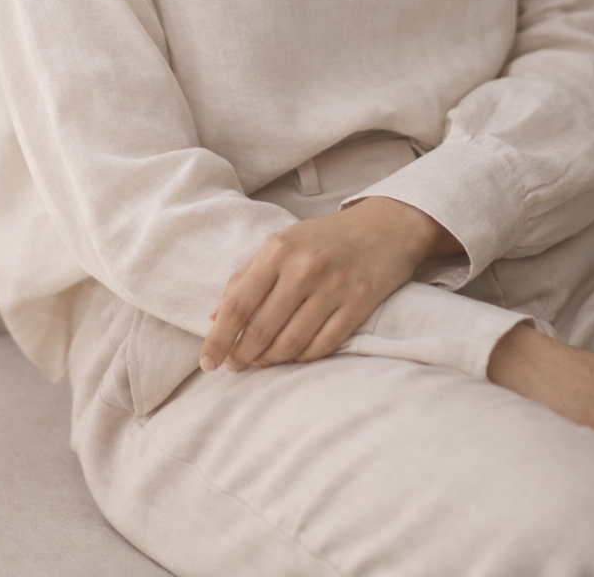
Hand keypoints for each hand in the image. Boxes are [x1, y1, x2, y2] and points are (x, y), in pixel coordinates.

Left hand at [200, 196, 462, 372]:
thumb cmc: (325, 237)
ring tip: (261, 363)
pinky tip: (294, 357)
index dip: (218, 338)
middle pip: (261, 329)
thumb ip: (246, 277)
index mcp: (278, 250)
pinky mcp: (358, 304)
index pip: (238, 304)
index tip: (207, 362)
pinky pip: (323, 345)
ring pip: (291, 343)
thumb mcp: (282, 243)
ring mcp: (333, 287)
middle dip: (242, 356)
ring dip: (271, 360)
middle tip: (235, 367)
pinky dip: (303, 358)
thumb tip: (215, 318)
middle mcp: (304, 268)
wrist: (386, 225)